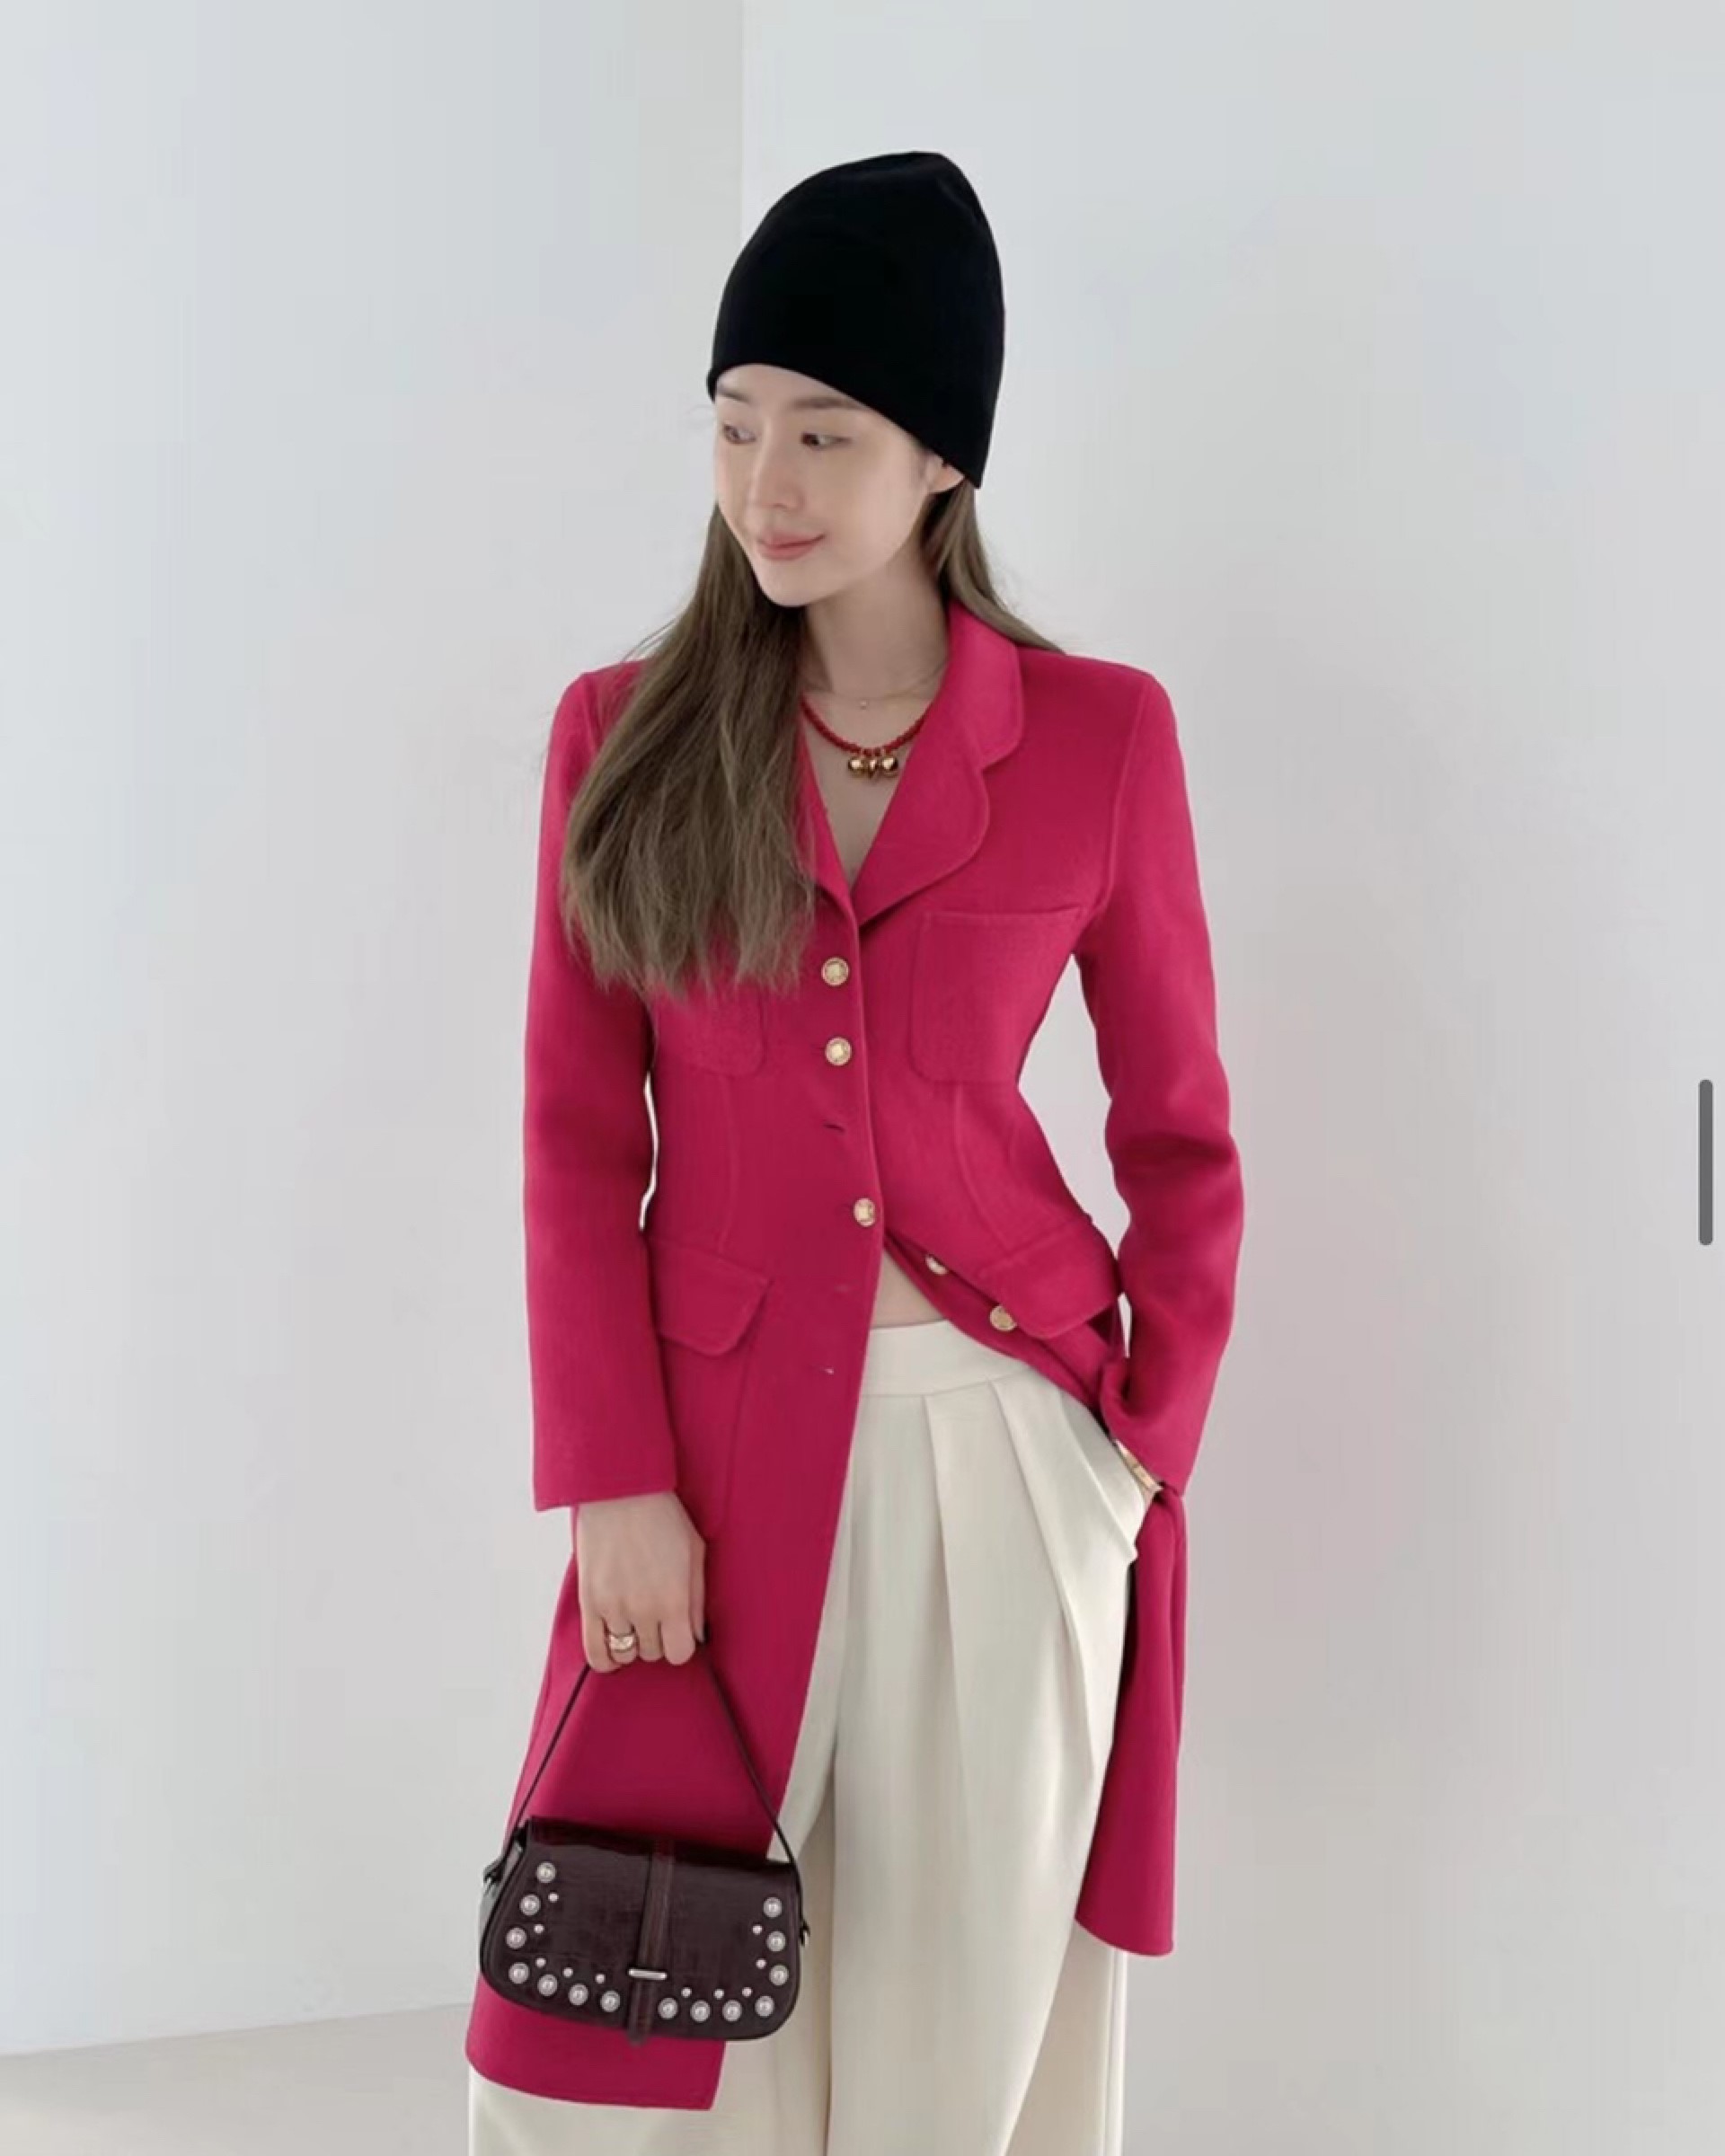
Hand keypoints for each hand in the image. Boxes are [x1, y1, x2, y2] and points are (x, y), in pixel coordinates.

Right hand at [574, 1490, 706, 1671]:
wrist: (620, 1491)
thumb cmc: (663, 1517)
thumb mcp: (694, 1553)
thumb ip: (697, 1599)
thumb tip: (698, 1635)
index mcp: (674, 1599)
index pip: (680, 1653)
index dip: (680, 1643)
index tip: (677, 1629)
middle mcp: (644, 1609)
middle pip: (653, 1654)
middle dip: (657, 1638)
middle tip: (654, 1614)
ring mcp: (614, 1608)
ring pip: (626, 1653)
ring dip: (632, 1641)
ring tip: (634, 1619)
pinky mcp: (589, 1603)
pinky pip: (594, 1653)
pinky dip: (606, 1658)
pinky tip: (613, 1645)